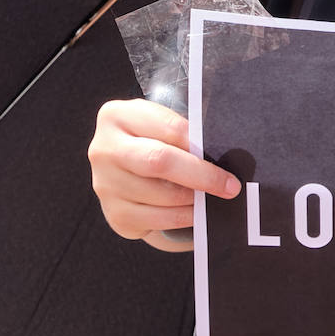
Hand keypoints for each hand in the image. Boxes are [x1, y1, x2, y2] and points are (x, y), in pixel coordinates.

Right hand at [88, 99, 239, 250]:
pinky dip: (183, 217)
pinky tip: (196, 211)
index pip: (168, 127)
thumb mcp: (161, 124)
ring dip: (194, 199)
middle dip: (201, 175)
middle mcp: (104, 149)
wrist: (127, 169)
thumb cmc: (154, 140)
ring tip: (212, 197)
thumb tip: (222, 156)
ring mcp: (105, 184)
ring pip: (161, 195)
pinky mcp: (114, 214)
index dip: (199, 143)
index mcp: (117, 116)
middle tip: (229, 186)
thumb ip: (184, 133)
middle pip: (158, 161)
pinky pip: (157, 219)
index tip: (225, 158)